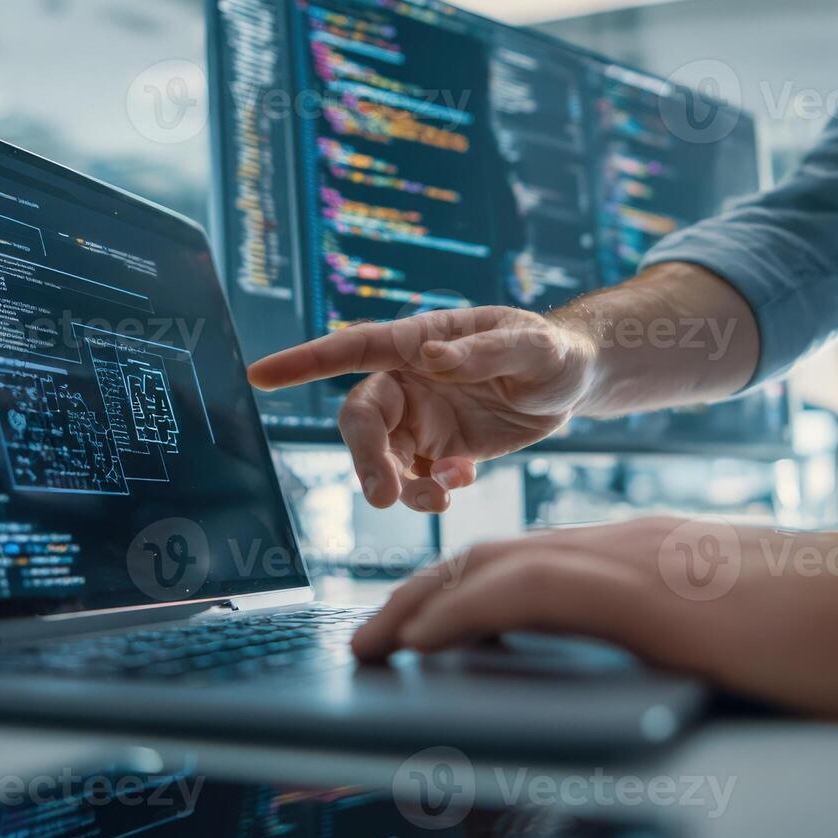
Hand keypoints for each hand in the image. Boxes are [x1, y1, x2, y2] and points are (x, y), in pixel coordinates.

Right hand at [246, 307, 596, 511]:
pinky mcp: (441, 450)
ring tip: (445, 496)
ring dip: (402, 486)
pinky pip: (416, 479)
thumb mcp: (533, 346)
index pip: (353, 347)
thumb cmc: (552, 349)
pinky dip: (432, 490)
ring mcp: (423, 419)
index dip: (304, 362)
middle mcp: (410, 381)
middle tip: (385, 497)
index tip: (261, 376)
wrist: (576, 383)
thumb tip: (429, 360)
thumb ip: (484, 353)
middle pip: (362, 421)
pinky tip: (464, 479)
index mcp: (419, 341)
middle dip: (366, 460)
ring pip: (386, 460)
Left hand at [351, 517, 837, 719]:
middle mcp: (639, 543)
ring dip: (422, 603)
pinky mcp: (653, 589)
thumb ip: (692, 644)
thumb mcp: (751, 641)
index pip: (537, 561)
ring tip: (374, 642)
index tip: (423, 625)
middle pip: (499, 556)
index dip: (468, 590)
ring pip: (496, 564)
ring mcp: (645, 557)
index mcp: (660, 555)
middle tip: (375, 633)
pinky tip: (424, 641)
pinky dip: (463, 612)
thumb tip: (660, 677)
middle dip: (426, 594)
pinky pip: (527, 589)